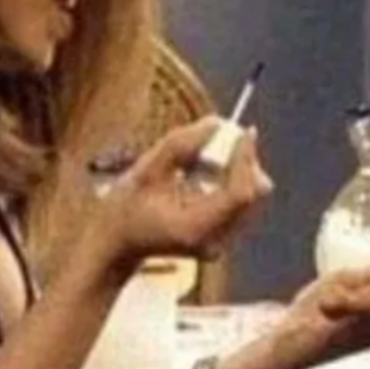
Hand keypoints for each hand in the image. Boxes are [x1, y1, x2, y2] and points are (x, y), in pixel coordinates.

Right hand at [91, 117, 273, 270]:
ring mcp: (221, 244)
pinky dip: (229, 183)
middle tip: (224, 139)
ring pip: (250, 198)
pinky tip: (203, 176)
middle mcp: (214, 242)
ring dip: (236, 171)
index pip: (239, 193)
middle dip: (242, 162)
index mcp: (195, 228)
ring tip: (204, 161)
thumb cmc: (126, 209)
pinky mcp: (223, 240)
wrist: (118, 244)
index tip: (245, 131)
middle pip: (251, 195)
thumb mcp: (146, 171)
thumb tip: (217, 124)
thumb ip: (180, 145)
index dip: (245, 159)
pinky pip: (240, 204)